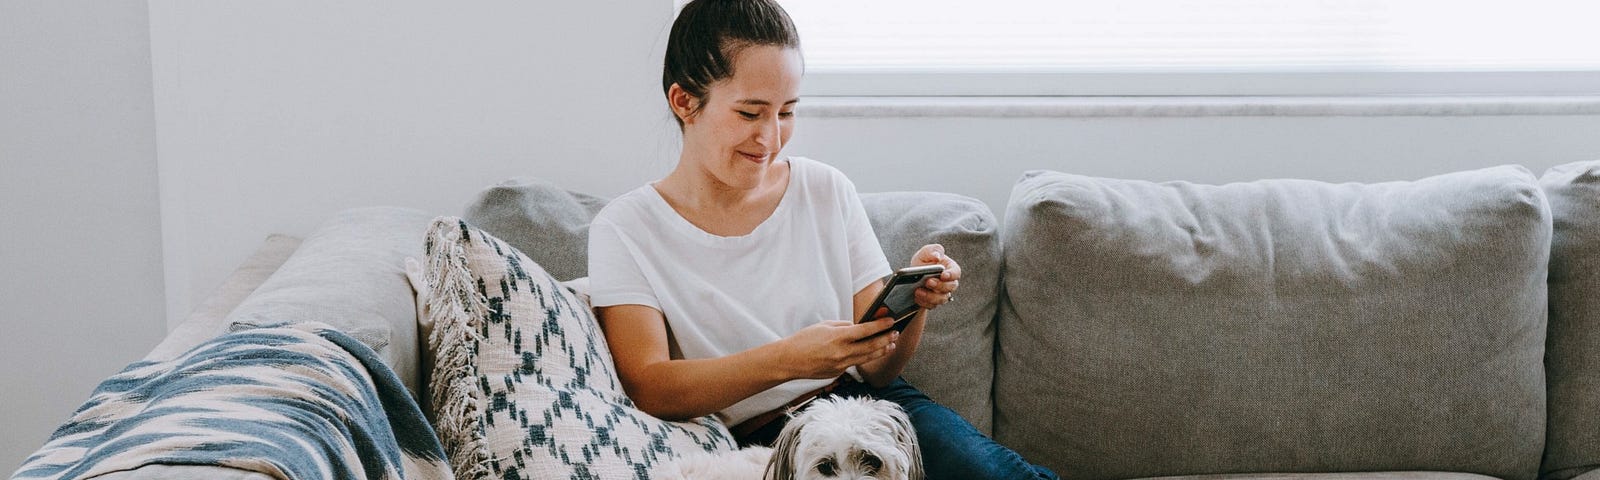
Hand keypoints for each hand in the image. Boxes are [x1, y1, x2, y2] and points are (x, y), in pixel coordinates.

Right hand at [776, 318, 899, 379]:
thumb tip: (859, 326)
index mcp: (838, 337)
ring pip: (867, 358)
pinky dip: (864, 357)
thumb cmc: (804, 340)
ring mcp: (841, 365)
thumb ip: (844, 326)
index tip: (891, 321)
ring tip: (890, 345)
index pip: (865, 330)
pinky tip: (871, 352)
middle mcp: (842, 352)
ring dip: (881, 351)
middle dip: (886, 339)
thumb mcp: (824, 326)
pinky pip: (854, 364)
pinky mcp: (838, 373)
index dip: (880, 325)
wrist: (789, 361)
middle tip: (895, 333)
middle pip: (871, 346)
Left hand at [910, 244, 960, 309]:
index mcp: (950, 269)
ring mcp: (942, 294)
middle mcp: (949, 283)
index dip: (951, 275)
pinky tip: (916, 297)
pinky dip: (924, 302)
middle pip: (950, 287)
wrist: (913, 275)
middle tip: (928, 282)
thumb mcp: (926, 252)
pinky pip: (931, 305)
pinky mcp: (933, 302)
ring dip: (930, 296)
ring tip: (918, 291)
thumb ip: (933, 250)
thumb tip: (937, 257)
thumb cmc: (924, 261)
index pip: (956, 273)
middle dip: (939, 285)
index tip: (943, 275)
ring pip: (942, 299)